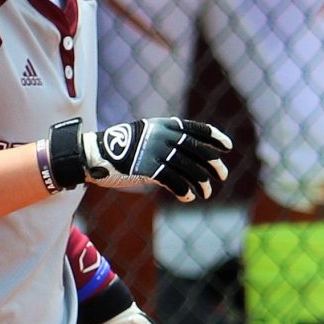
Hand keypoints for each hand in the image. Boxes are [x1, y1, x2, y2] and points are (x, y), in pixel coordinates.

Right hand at [49, 116, 232, 201]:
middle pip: (197, 151)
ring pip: (190, 170)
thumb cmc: (121, 147)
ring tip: (206, 193)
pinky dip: (185, 191)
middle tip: (223, 175)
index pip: (195, 129)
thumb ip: (165, 140)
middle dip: (213, 164)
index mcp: (164, 126)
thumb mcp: (146, 135)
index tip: (226, 147)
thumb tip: (186, 153)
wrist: (96, 154)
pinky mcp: (150, 170)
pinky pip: (176, 182)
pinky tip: (188, 197)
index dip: (213, 138)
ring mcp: (157, 153)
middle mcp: (163, 137)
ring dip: (202, 183)